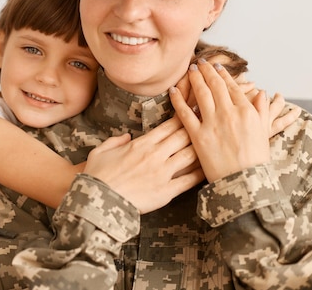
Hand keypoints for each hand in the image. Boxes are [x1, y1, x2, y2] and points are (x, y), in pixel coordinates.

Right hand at [83, 118, 204, 213]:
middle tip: (211, 121)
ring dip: (203, 148)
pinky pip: (189, 180)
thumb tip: (126, 136)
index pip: (168, 126)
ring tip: (215, 143)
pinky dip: (200, 174)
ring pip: (190, 155)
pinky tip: (209, 169)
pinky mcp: (166, 191)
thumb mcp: (100, 152)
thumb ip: (114, 141)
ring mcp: (162, 173)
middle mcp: (155, 155)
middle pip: (183, 136)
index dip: (183, 117)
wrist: (99, 200)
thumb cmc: (97, 176)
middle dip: (198, 127)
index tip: (193, 110)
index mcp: (141, 144)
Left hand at [169, 59, 270, 182]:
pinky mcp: (198, 135)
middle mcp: (230, 113)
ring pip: (201, 94)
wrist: (244, 183)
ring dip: (194, 79)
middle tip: (200, 63)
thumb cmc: (255, 161)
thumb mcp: (264, 133)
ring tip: (189, 70)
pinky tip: (173, 90)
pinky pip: (185, 113)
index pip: (232, 87)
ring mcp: (213, 123)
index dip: (223, 75)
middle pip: (215, 86)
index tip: (216, 67)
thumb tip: (261, 93)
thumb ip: (262, 111)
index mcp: (247, 112)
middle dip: (207, 71)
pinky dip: (178, 100)